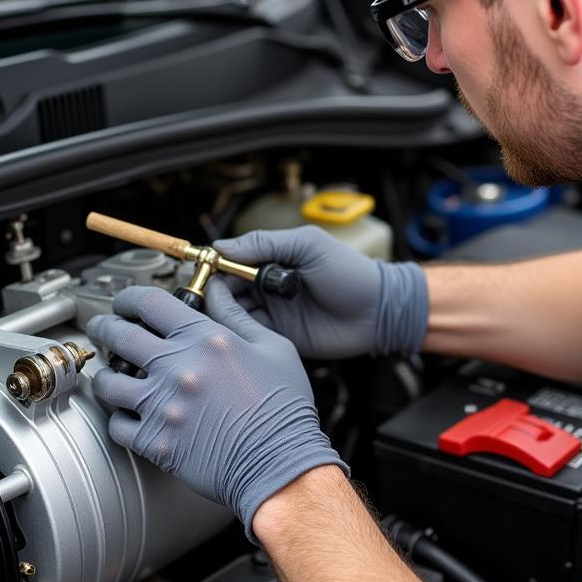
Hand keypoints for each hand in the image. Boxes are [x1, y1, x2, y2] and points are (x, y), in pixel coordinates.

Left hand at [86, 281, 347, 539]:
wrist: (280, 464)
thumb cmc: (283, 409)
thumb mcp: (273, 347)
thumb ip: (237, 315)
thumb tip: (216, 290)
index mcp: (206, 340)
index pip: (151, 302)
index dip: (129, 298)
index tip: (125, 303)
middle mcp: (178, 368)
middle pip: (118, 335)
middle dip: (104, 327)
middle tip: (102, 329)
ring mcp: (163, 406)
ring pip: (108, 382)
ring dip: (106, 375)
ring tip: (111, 375)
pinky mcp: (156, 442)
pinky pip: (117, 425)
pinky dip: (119, 418)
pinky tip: (128, 414)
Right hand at [214, 226, 428, 358]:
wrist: (378, 311)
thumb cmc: (350, 272)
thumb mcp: (307, 246)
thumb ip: (265, 244)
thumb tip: (222, 245)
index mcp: (272, 260)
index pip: (232, 261)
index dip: (215, 265)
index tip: (203, 270)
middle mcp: (267, 286)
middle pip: (225, 288)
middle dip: (213, 290)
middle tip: (205, 295)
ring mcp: (272, 313)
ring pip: (232, 312)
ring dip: (221, 311)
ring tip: (216, 311)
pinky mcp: (277, 337)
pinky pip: (248, 334)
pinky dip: (236, 331)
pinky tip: (230, 329)